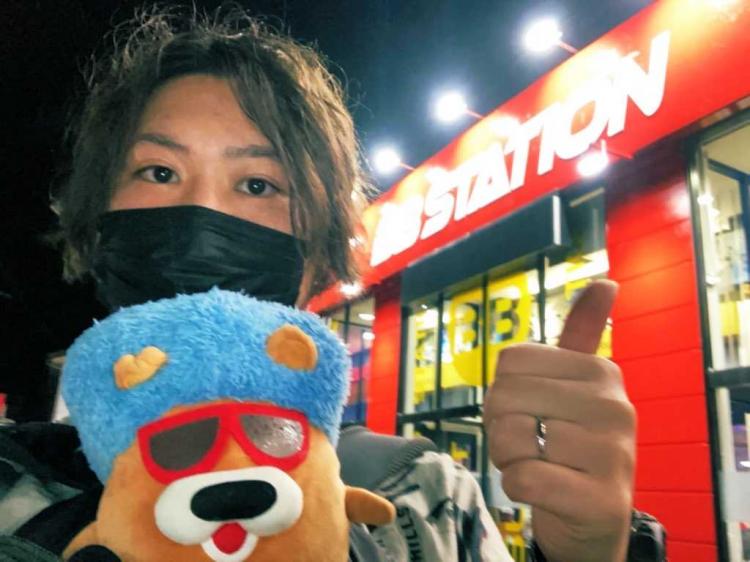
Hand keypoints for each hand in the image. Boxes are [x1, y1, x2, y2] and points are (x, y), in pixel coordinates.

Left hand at [483, 280, 634, 561]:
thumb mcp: (575, 385)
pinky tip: (544, 490)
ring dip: (509, 458)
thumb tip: (606, 280)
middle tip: (531, 442)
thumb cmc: (571, 442)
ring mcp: (612, 453)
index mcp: (600, 371)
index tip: (531, 409)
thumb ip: (583, 333)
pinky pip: (522, 478)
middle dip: (501, 425)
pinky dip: (517, 486)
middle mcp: (613, 405)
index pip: (510, 361)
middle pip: (504, 396)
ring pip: (511, 438)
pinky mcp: (598, 499)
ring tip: (540, 464)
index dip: (504, 390)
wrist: (592, 517)